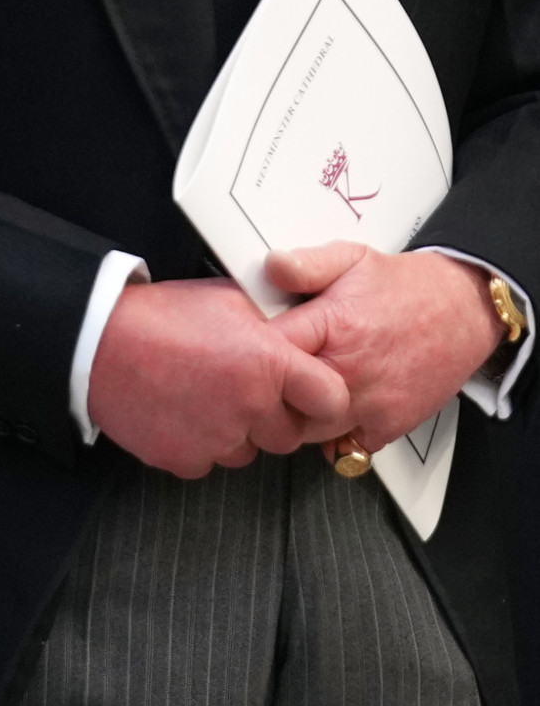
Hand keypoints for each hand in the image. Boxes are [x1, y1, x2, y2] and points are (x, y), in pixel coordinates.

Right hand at [88, 275, 352, 478]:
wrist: (98, 343)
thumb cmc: (160, 317)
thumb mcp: (227, 301)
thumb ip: (271, 326)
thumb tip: (298, 336)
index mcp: (268, 361)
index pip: (330, 399)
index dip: (321, 397)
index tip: (310, 394)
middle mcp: (250, 406)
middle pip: (288, 434)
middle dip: (271, 417)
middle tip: (239, 388)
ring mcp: (218, 439)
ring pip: (247, 450)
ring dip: (234, 431)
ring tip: (200, 394)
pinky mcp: (187, 460)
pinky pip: (208, 461)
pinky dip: (199, 443)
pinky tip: (179, 411)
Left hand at [268, 244, 501, 453]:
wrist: (464, 312)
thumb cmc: (405, 288)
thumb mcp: (351, 258)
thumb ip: (306, 264)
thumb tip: (270, 267)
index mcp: (336, 327)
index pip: (270, 352)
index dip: (249, 351)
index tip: (241, 347)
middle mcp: (351, 372)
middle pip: (282, 402)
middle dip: (266, 391)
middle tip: (261, 377)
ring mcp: (371, 406)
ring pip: (307, 431)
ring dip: (293, 416)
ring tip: (290, 392)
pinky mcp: (388, 428)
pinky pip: (344, 448)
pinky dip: (329, 435)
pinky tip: (324, 410)